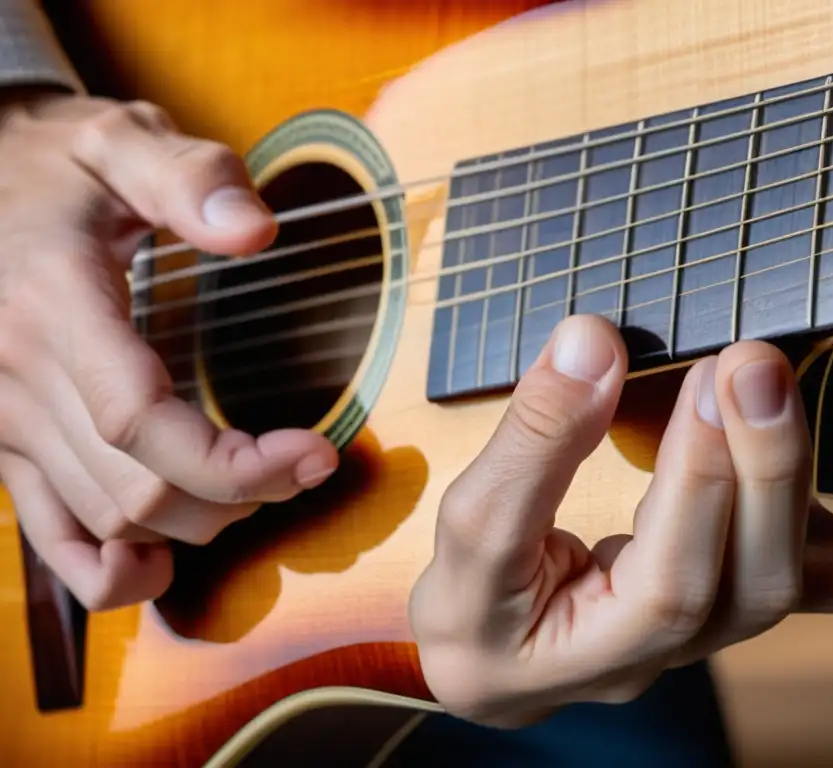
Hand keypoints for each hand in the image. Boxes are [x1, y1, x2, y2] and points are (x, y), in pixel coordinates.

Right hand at [0, 92, 337, 609]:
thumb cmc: (53, 165)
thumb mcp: (118, 140)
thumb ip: (189, 177)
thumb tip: (257, 231)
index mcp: (56, 306)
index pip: (140, 421)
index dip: (235, 462)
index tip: (314, 453)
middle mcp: (18, 378)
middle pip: (136, 488)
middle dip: (239, 494)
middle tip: (307, 463)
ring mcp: (6, 423)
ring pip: (107, 522)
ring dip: (197, 523)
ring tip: (259, 482)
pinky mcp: (7, 447)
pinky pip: (53, 540)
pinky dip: (111, 571)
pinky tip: (165, 559)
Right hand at [410, 315, 832, 726]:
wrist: (498, 652)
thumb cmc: (474, 598)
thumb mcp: (468, 521)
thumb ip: (530, 438)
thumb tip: (590, 340)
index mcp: (590, 649)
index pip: (666, 585)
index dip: (697, 484)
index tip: (704, 382)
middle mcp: (673, 650)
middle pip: (754, 582)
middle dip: (769, 465)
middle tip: (758, 362)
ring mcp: (721, 618)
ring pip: (818, 583)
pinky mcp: (748, 580)